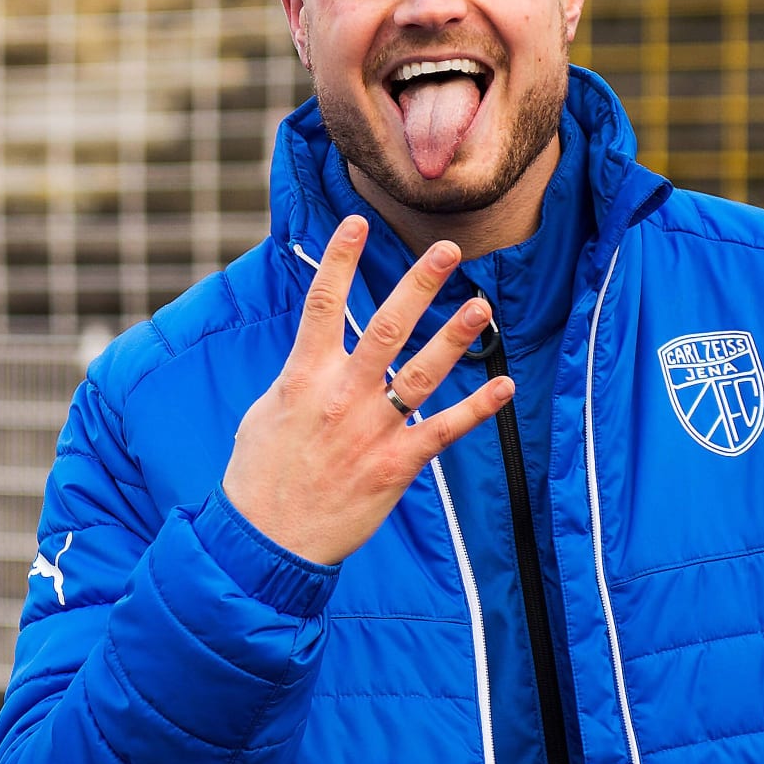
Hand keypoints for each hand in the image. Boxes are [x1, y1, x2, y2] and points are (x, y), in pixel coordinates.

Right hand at [221, 215, 511, 564]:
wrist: (265, 540)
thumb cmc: (260, 475)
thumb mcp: (266, 412)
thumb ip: (297, 378)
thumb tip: (314, 354)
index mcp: (303, 376)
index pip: (322, 304)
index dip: (339, 260)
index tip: (357, 222)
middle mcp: (341, 395)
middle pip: (386, 327)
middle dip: (418, 284)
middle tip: (447, 250)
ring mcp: (372, 430)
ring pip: (421, 372)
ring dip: (454, 336)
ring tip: (481, 305)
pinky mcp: (395, 466)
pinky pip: (443, 430)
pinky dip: (477, 408)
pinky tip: (504, 386)